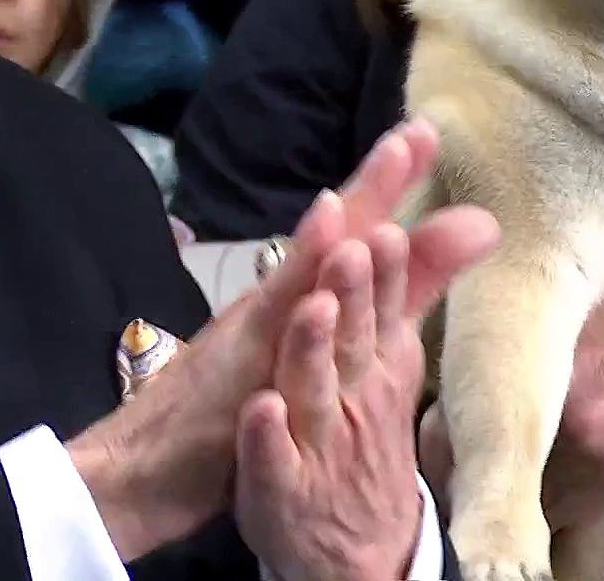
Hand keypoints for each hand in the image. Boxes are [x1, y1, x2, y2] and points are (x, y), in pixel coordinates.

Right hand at [68, 119, 485, 561]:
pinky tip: (320, 249)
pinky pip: (267, 322)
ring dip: (344, 217)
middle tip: (419, 131)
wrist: (143, 471)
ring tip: (391, 160)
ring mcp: (254, 326)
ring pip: (305, 266)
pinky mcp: (232, 365)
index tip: (429, 131)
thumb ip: (392, 302)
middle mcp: (281, 299)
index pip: (357, 235)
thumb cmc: (235, 409)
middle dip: (380, 182)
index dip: (394, 186)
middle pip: (336, 233)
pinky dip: (295, 283)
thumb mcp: (323, 356)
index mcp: (304, 298)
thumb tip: (459, 250)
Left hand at [235, 203, 499, 579]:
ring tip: (312, 306)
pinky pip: (272, 460)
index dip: (387, 264)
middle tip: (356, 249)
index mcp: (376, 361)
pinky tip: (260, 408)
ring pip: (315, 391)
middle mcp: (353, 395)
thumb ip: (412, 290)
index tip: (388, 225)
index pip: (386, 302)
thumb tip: (479, 223)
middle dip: (355, 293)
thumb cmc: (364, 432)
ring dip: (313, 349)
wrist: (360, 546)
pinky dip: (266, 436)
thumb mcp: (393, 359)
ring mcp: (318, 441)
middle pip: (353, 337)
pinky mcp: (282, 486)